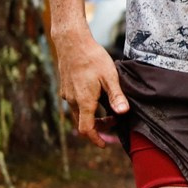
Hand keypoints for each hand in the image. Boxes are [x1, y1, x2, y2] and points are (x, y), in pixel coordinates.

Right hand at [53, 30, 126, 145]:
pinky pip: (74, 103)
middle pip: (83, 123)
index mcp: (84, 101)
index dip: (95, 139)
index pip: (86, 129)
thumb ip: (116, 96)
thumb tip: (123, 113)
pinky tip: (96, 95)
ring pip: (78, 113)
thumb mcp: (110, 76)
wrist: (72, 43)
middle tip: (113, 120)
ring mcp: (66, 94)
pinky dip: (85, 106)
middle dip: (98, 127)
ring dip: (91, 116)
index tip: (104, 144)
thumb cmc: (93, 58)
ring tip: (107, 107)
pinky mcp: (65, 87)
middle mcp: (72, 101)